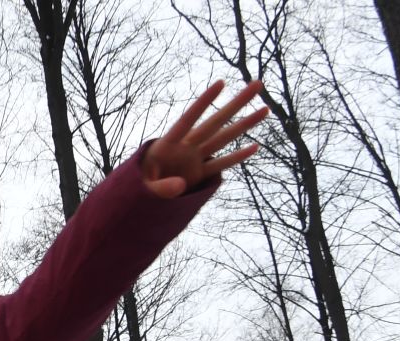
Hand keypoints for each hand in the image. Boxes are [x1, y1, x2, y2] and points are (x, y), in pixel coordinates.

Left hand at [142, 80, 267, 198]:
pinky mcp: (198, 174)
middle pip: (214, 122)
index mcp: (166, 145)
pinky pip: (220, 165)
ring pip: (223, 138)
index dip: (203, 103)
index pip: (188, 119)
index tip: (221, 83)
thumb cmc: (133, 189)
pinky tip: (255, 146)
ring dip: (244, 124)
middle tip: (258, 83)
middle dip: (236, 104)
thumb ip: (159, 188)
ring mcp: (194, 159)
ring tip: (266, 108)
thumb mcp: (141, 189)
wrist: (136, 197)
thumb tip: (180, 185)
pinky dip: (236, 157)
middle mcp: (185, 147)